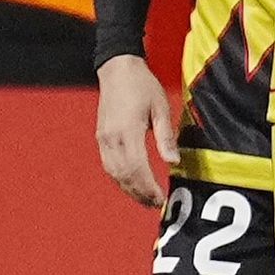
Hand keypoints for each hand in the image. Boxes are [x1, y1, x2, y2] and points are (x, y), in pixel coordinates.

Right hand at [95, 54, 178, 208]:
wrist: (118, 69)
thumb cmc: (143, 85)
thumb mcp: (161, 108)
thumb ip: (165, 137)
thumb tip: (173, 162)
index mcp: (127, 131)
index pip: (137, 168)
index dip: (148, 187)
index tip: (160, 199)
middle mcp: (111, 139)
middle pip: (123, 175)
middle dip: (139, 193)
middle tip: (155, 204)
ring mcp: (103, 139)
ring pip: (114, 173)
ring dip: (129, 189)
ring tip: (145, 199)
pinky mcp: (101, 137)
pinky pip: (109, 165)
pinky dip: (120, 178)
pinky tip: (131, 183)